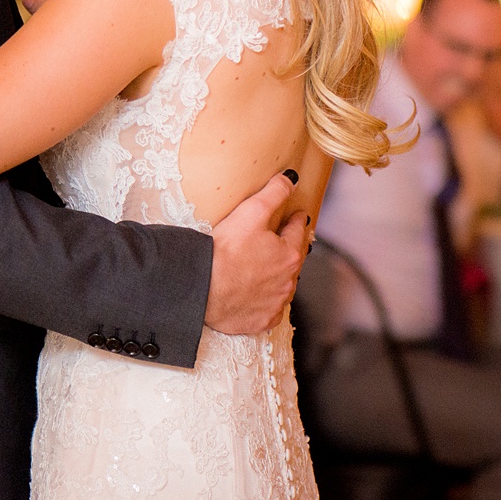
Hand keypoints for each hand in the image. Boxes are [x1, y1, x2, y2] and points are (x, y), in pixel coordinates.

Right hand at [204, 172, 307, 334]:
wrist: (202, 289)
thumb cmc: (225, 251)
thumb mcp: (251, 212)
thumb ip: (274, 193)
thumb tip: (291, 179)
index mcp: (289, 254)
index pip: (298, 230)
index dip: (297, 219)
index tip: (298, 214)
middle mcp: (288, 281)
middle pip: (294, 259)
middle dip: (292, 248)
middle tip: (287, 240)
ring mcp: (275, 303)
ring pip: (285, 286)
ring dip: (282, 276)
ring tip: (273, 268)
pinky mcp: (261, 320)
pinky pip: (271, 309)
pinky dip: (269, 301)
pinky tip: (262, 296)